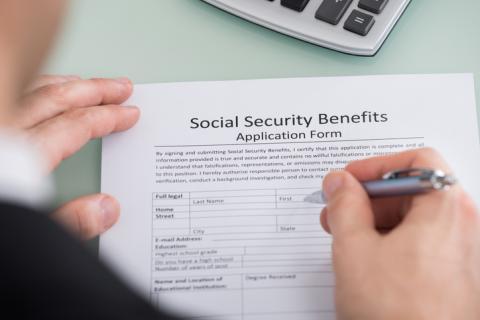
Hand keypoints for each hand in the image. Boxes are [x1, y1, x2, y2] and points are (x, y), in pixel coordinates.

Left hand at [15, 75, 139, 239]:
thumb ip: (70, 223)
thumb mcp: (24, 235)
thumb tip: (108, 210)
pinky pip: (20, 95)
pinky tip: (47, 92)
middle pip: (58, 98)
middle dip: (96, 90)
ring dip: (68, 84)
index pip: (75, 126)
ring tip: (90, 84)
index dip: (108, 117)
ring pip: (35, 91)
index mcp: (21, 157)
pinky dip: (41, 88)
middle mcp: (7, 130)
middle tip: (122, 87)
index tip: (130, 113)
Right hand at [320, 148, 479, 319]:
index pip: (418, 161)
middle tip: (339, 208)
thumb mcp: (354, 249)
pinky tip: (364, 257)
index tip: (350, 179)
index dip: (377, 165)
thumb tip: (338, 183)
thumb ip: (344, 206)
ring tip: (344, 236)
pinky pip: (419, 241)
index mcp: (446, 210)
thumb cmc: (398, 314)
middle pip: (415, 188)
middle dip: (369, 196)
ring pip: (415, 216)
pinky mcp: (451, 274)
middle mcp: (463, 227)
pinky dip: (389, 240)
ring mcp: (460, 253)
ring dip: (375, 219)